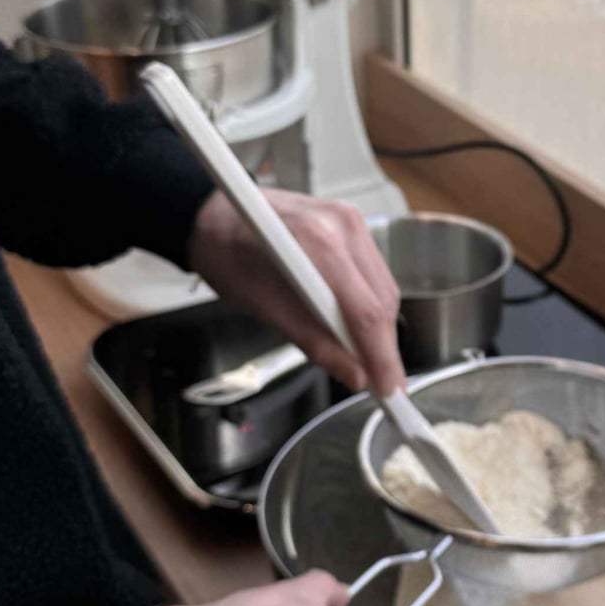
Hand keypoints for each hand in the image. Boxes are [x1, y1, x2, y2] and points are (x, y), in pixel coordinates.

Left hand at [187, 187, 404, 394]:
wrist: (215, 215)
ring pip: (385, 288)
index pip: (367, 312)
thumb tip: (355, 375)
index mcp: (318, 244)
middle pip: (383, 301)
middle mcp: (344, 226)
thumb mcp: (263, 307)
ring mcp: (352, 221)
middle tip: (379, 384)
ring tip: (364, 359)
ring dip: (378, 328)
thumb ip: (315, 343)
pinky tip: (353, 325)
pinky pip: (374, 273)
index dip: (383, 357)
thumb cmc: (227, 253)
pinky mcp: (353, 224)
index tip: (390, 390)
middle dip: (384, 347)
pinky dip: (369, 304)